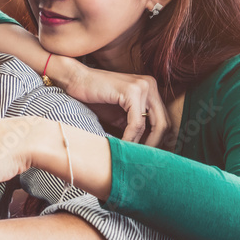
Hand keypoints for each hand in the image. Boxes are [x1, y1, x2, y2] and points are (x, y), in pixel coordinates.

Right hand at [53, 57, 169, 146]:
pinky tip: (122, 145)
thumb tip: (146, 149)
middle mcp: (151, 85)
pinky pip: (137, 123)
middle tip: (143, 159)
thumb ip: (135, 127)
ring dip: (143, 144)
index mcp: (151, 89)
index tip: (147, 155)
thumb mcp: (120, 115)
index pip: (164, 120)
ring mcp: (143, 87)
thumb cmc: (95, 98)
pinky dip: (130, 138)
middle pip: (165, 123)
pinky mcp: (132, 91)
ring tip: (132, 155)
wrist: (75, 80)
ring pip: (155, 124)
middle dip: (155, 145)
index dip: (157, 140)